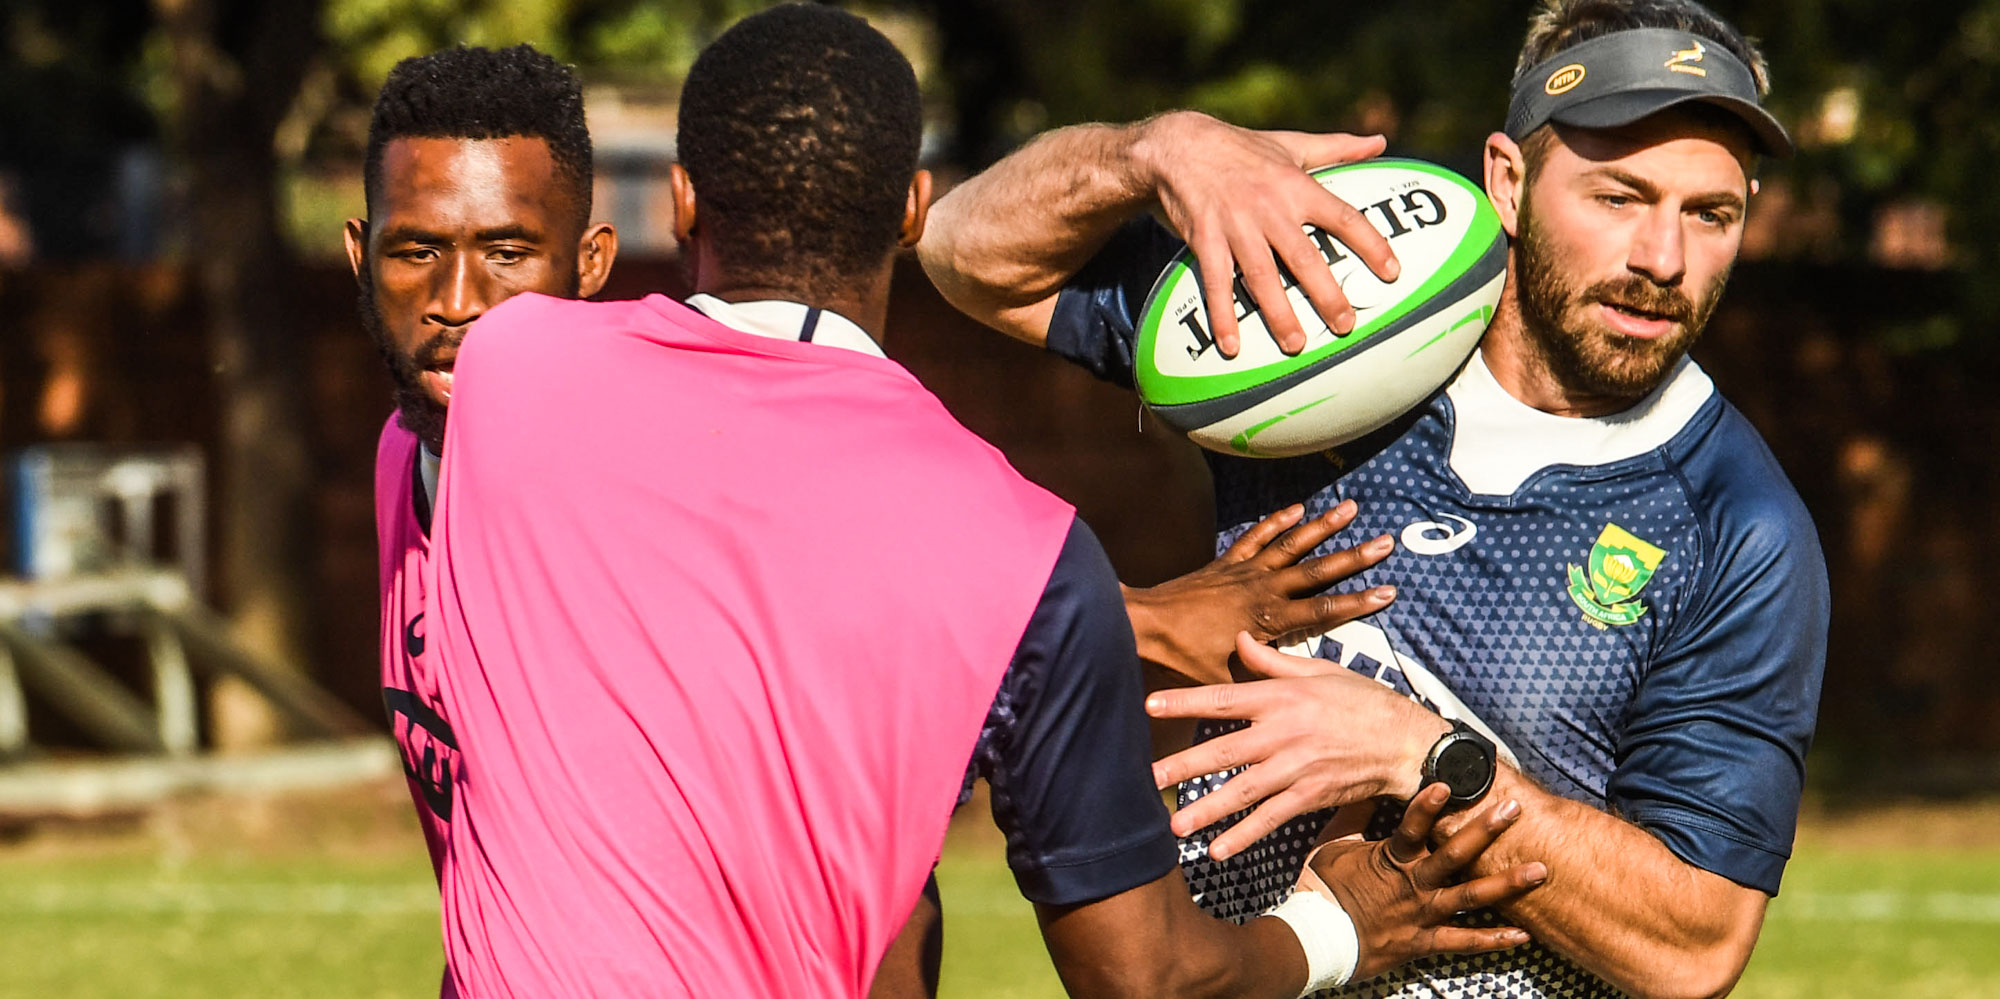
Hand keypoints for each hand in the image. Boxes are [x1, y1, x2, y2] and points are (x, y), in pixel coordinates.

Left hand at [1123, 500, 1394, 686]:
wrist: (1144, 626)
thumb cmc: (1183, 658)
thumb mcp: (1228, 680)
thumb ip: (1260, 678)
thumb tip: (1286, 693)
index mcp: (1268, 620)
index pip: (1322, 611)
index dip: (1357, 602)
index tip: (1389, 591)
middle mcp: (1263, 589)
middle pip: (1317, 570)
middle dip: (1354, 556)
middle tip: (1385, 541)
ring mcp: (1246, 571)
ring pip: (1292, 544)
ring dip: (1322, 526)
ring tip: (1351, 508)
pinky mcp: (1228, 563)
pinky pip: (1257, 537)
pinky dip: (1277, 522)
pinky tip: (1297, 508)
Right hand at [1129, 111, 1400, 356]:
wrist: (1180, 146)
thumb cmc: (1243, 148)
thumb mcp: (1292, 144)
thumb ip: (1337, 147)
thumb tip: (1381, 142)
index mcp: (1296, 186)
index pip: (1343, 217)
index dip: (1370, 244)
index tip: (1392, 272)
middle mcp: (1269, 207)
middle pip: (1304, 256)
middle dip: (1326, 294)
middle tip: (1346, 325)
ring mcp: (1236, 226)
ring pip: (1261, 275)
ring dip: (1278, 312)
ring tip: (1296, 344)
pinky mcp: (1205, 239)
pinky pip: (1216, 282)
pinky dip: (1222, 315)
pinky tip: (1232, 345)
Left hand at [1147, 633, 1452, 855]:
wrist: (1404, 740)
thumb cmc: (1360, 700)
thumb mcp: (1319, 670)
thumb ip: (1273, 660)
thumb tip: (1239, 637)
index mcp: (1281, 697)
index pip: (1223, 698)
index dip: (1185, 701)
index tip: (1148, 705)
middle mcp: (1284, 733)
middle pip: (1224, 751)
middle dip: (1183, 766)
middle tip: (1148, 779)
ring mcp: (1297, 767)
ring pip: (1243, 791)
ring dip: (1206, 810)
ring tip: (1174, 826)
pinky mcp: (1311, 795)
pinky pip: (1271, 818)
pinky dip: (1245, 836)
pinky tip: (1218, 850)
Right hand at [1307, 785, 1544, 981]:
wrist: (1316, 939)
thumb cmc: (1322, 889)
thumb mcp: (1332, 845)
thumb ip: (1353, 814)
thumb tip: (1365, 783)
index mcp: (1390, 858)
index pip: (1412, 826)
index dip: (1428, 805)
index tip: (1448, 783)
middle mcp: (1412, 884)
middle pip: (1454, 855)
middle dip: (1486, 831)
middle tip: (1513, 810)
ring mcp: (1422, 914)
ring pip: (1470, 897)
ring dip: (1506, 884)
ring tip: (1539, 870)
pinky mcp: (1424, 942)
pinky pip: (1464, 942)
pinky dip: (1494, 939)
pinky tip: (1522, 934)